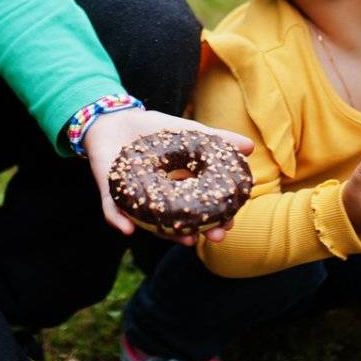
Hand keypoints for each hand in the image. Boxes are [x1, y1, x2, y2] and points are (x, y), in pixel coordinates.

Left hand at [80, 108, 255, 245]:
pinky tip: (128, 229)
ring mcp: (135, 199)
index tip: (230, 224)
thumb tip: (250, 147)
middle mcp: (158, 199)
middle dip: (199, 232)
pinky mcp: (111, 194)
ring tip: (185, 240)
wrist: (113, 119)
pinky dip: (119, 220)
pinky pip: (113, 210)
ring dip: (167, 235)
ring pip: (152, 223)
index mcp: (177, 187)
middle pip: (179, 221)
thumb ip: (215, 139)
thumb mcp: (186, 131)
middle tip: (215, 238)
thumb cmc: (152, 129)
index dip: (215, 218)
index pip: (199, 207)